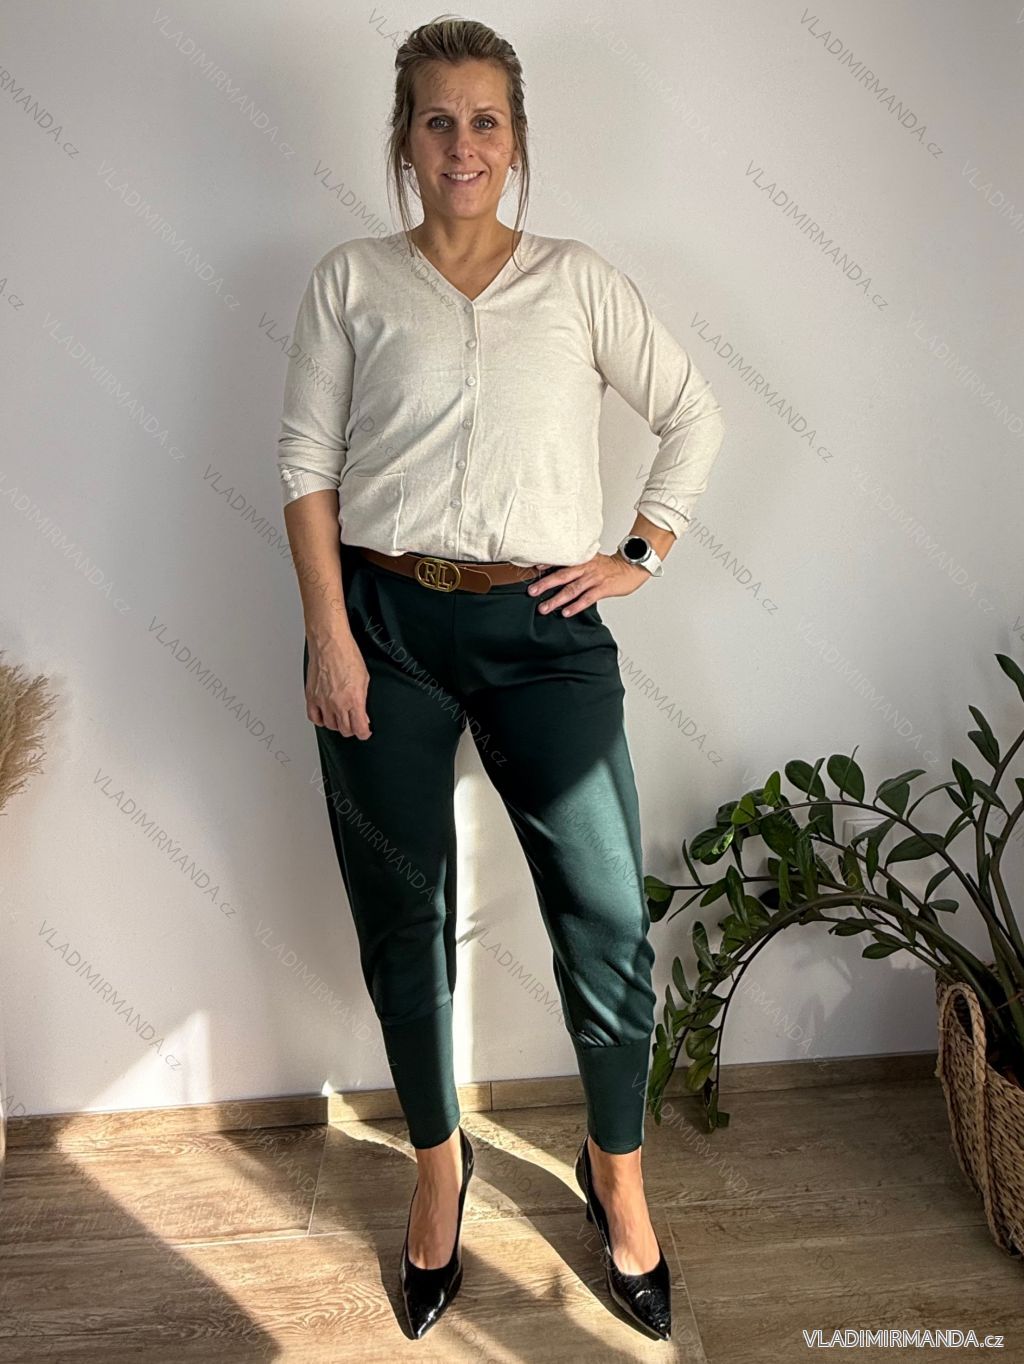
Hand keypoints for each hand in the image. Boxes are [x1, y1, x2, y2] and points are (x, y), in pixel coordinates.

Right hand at [306, 636, 371, 737]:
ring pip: (330, 725)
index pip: (359, 728)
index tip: (365, 732)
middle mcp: (337, 703)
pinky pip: (314, 717)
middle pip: (345, 730)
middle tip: (354, 723)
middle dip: (352, 729)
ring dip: (337, 724)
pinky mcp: (311, 696)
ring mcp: (323, 701)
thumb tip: (363, 714)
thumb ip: (363, 699)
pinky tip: (326, 715)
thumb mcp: (365, 678)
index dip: (364, 733)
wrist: (330, 643)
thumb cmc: (347, 655)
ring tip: (341, 717)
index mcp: (354, 699)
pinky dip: (321, 719)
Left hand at [527, 552, 649, 616]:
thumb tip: (557, 573)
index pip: (561, 561)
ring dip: (556, 599)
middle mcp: (586, 568)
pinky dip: (576, 606)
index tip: (533, 569)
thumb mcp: (591, 560)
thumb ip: (576, 565)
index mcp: (582, 560)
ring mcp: (594, 578)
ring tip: (544, 608)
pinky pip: (587, 598)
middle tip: (532, 592)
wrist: (631, 567)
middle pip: (562, 576)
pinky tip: (566, 613)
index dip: (547, 564)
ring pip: (572, 589)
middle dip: (545, 584)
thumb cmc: (609, 567)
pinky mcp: (603, 588)